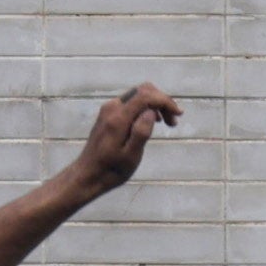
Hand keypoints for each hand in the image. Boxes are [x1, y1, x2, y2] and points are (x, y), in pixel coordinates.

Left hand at [67, 85, 182, 195]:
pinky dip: (146, 108)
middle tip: (173, 121)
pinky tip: (153, 121)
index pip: (145, 96)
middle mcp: (112, 108)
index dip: (165, 101)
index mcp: (118, 118)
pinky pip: (132, 103)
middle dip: (162, 101)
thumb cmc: (111, 170)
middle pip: (143, 91)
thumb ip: (141, 132)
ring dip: (155, 105)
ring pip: (138, 95)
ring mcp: (109, 109)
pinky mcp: (109, 113)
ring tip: (167, 123)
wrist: (88, 174)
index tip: (178, 114)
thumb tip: (151, 112)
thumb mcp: (130, 156)